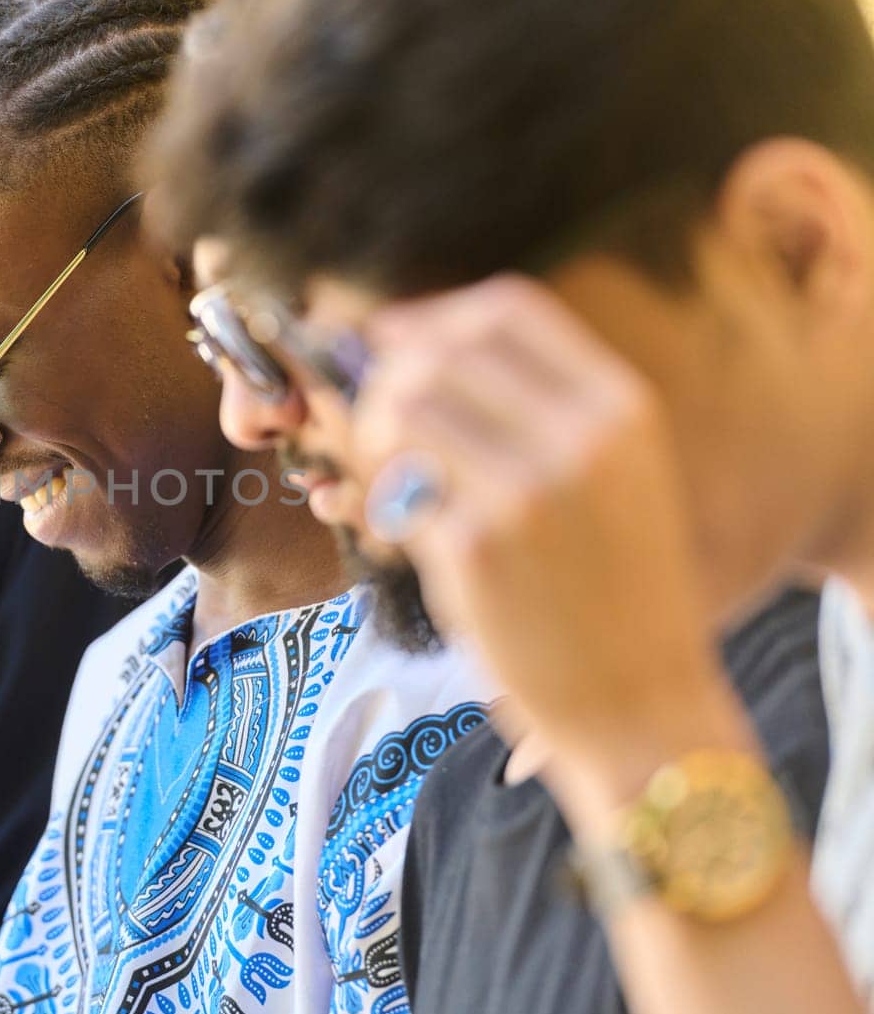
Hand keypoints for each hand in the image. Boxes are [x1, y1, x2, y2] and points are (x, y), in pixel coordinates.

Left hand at [348, 276, 757, 819]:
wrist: (642, 707)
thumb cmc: (609, 592)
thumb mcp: (613, 477)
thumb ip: (538, 410)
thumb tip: (412, 347)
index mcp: (618, 408)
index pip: (507, 307)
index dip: (431, 317)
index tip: (389, 344)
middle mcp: (581, 437)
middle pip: (440, 351)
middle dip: (386, 383)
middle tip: (371, 434)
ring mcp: (530, 492)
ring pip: (403, 410)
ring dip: (372, 445)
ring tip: (385, 491)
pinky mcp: (479, 550)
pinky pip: (394, 492)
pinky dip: (376, 509)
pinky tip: (393, 541)